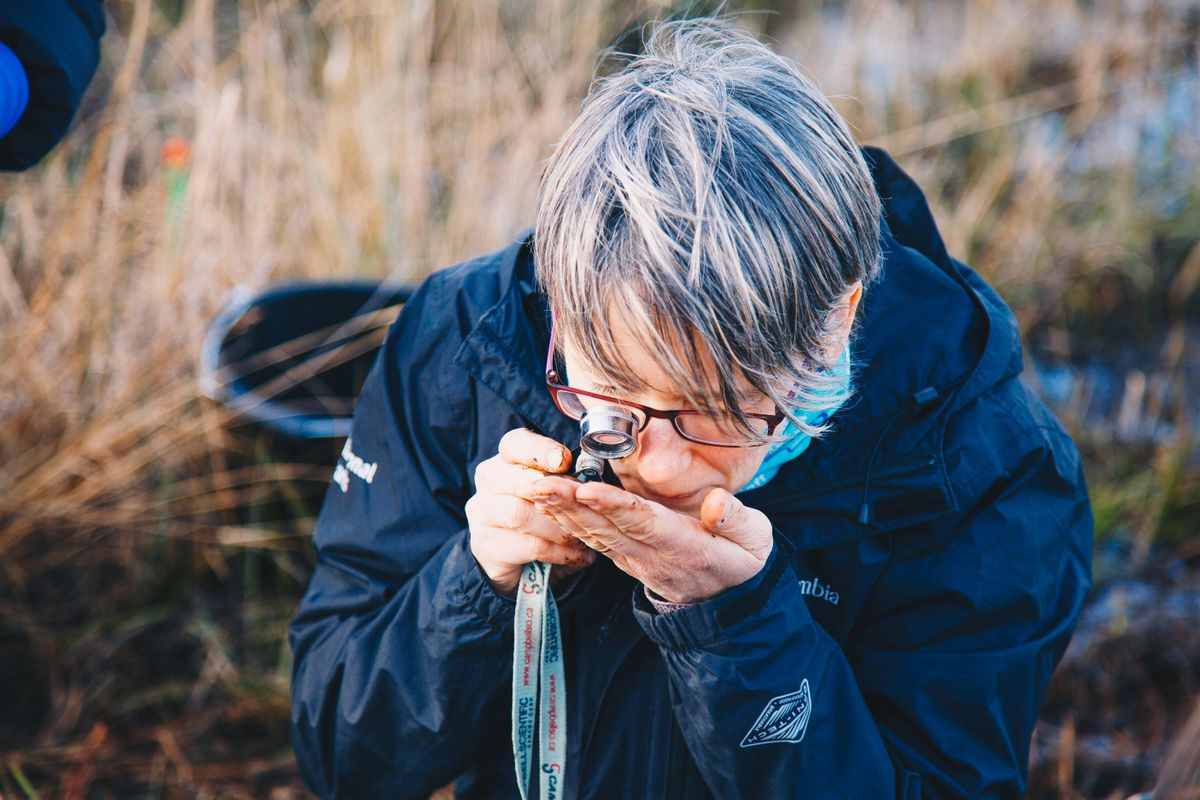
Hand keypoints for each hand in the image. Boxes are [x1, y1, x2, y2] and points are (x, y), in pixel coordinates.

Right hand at [466, 428, 595, 595]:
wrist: (514, 558)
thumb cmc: (542, 513)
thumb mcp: (552, 488)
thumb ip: (566, 476)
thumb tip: (597, 466)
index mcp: (505, 459)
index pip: (514, 444)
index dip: (539, 450)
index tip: (564, 459)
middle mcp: (489, 481)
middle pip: (516, 480)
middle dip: (552, 491)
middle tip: (581, 501)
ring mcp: (483, 514)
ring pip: (521, 515)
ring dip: (559, 527)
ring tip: (584, 536)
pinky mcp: (487, 546)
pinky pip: (529, 547)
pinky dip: (561, 552)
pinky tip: (581, 555)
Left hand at [528, 478, 772, 603]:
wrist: (731, 602)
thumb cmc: (744, 560)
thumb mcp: (756, 540)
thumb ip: (737, 519)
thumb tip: (716, 503)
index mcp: (685, 545)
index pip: (643, 522)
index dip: (613, 506)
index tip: (586, 489)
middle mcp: (653, 555)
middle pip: (607, 528)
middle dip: (571, 505)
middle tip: (540, 483)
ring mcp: (636, 560)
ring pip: (595, 535)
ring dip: (563, 513)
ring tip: (537, 490)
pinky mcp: (627, 559)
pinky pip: (595, 541)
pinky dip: (570, 523)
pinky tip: (552, 507)